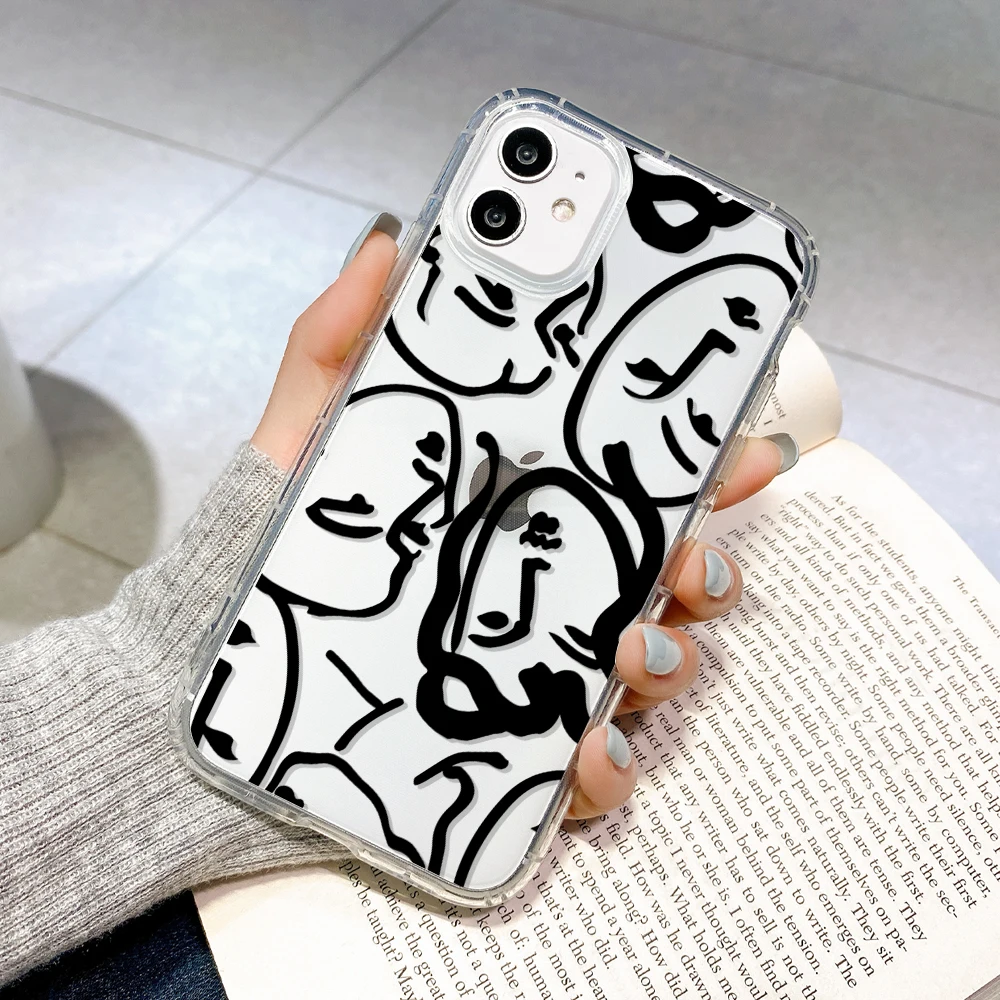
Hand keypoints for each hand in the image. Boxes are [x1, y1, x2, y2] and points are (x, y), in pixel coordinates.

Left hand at [253, 222, 795, 821]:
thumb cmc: (283, 546)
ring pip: (650, 674)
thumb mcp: (308, 437)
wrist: (219, 666)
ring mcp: (539, 678)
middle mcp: (550, 595)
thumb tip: (383, 247)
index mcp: (523, 516)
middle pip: (668, 583)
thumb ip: (339, 344)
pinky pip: (588, 773)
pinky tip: (586, 753)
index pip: (634, 488)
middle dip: (705, 567)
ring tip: (630, 648)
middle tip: (688, 556)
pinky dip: (606, 768)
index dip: (705, 469)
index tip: (744, 450)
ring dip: (669, 661)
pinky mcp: (512, 755)